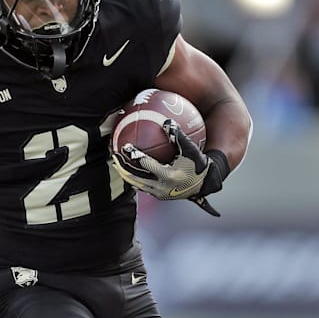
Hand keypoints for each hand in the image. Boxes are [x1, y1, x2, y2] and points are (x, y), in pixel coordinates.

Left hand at [111, 120, 227, 216]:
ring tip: (116, 163)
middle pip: (135, 177)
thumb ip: (178, 136)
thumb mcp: (190, 149)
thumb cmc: (197, 164)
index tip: (126, 146)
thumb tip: (166, 122)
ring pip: (136, 184)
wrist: (204, 184)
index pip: (147, 165)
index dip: (135, 155)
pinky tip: (126, 169)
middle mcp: (162, 187)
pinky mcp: (157, 196)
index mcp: (169, 175)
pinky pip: (141, 187)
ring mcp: (158, 193)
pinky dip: (132, 178)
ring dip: (125, 174)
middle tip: (115, 156)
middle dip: (123, 167)